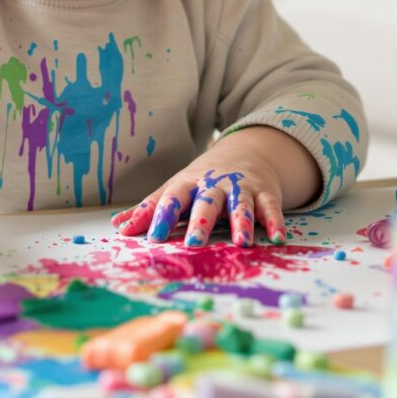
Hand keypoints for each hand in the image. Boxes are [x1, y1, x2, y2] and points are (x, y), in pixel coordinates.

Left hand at [111, 126, 318, 247]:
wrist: (244, 154)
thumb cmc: (201, 181)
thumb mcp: (176, 189)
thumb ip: (150, 209)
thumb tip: (118, 228)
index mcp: (188, 184)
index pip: (172, 199)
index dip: (161, 217)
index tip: (153, 238)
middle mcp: (214, 184)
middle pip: (206, 202)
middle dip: (200, 221)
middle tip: (193, 243)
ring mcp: (241, 187)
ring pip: (242, 204)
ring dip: (241, 222)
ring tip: (241, 242)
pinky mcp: (265, 192)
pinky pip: (271, 207)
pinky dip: (275, 222)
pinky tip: (278, 238)